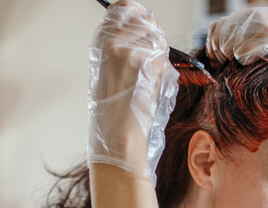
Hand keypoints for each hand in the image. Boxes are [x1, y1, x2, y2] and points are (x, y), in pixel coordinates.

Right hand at [87, 0, 178, 181]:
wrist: (118, 134)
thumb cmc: (111, 111)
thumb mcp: (105, 71)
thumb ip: (118, 49)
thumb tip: (140, 36)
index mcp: (101, 42)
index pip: (122, 8)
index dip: (137, 12)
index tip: (144, 18)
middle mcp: (116, 42)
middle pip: (145, 20)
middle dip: (153, 33)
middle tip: (151, 54)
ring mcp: (135, 51)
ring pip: (159, 37)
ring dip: (160, 52)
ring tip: (149, 75)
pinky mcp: (153, 64)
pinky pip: (166, 56)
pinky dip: (165, 68)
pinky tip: (154, 84)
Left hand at [205, 7, 267, 87]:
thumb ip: (247, 36)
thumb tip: (221, 46)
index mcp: (254, 14)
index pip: (217, 25)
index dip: (211, 42)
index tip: (214, 57)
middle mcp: (256, 17)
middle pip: (220, 36)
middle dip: (217, 53)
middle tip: (222, 65)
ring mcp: (262, 29)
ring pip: (229, 45)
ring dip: (230, 58)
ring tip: (238, 64)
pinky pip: (242, 54)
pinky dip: (243, 62)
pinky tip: (253, 63)